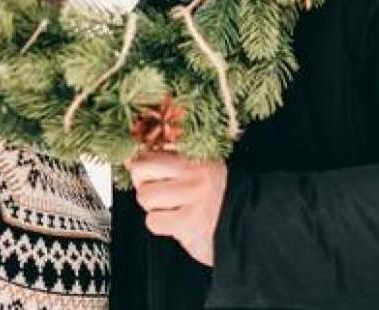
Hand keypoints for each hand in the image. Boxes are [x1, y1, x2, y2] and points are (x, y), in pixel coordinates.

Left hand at [126, 150, 226, 266]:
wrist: (249, 223)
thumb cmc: (219, 195)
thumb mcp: (200, 168)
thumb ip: (169, 160)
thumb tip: (129, 160)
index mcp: (196, 157)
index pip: (149, 152)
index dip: (141, 166)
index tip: (148, 175)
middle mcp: (195, 174)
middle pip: (140, 170)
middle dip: (144, 184)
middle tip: (160, 193)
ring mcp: (193, 198)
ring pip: (145, 197)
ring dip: (154, 207)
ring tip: (173, 209)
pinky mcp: (190, 222)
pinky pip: (154, 222)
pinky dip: (162, 225)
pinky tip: (178, 222)